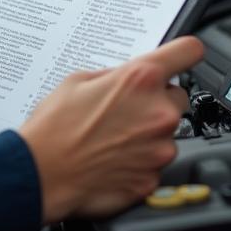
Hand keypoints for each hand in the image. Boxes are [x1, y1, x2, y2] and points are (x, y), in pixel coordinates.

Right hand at [18, 35, 202, 221]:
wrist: (42, 174)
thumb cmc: (54, 127)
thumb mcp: (79, 80)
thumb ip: (115, 76)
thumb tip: (127, 79)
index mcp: (140, 79)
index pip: (189, 51)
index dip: (185, 53)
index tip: (182, 56)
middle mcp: (158, 112)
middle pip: (177, 97)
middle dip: (156, 100)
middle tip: (126, 109)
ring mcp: (159, 149)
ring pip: (166, 133)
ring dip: (148, 133)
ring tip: (113, 138)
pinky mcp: (153, 179)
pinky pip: (155, 163)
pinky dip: (140, 160)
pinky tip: (113, 158)